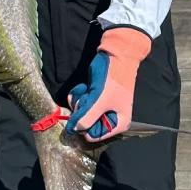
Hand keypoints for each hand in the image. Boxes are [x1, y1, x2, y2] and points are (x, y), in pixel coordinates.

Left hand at [66, 27, 151, 141]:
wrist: (117, 54)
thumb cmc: (112, 78)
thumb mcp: (99, 100)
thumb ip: (86, 118)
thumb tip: (72, 130)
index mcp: (118, 124)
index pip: (93, 135)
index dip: (84, 125)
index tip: (82, 111)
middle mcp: (110, 118)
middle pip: (86, 125)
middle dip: (82, 111)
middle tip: (86, 98)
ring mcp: (101, 107)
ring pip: (81, 114)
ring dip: (79, 102)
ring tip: (86, 91)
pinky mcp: (95, 97)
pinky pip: (81, 103)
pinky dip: (79, 95)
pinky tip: (84, 86)